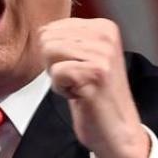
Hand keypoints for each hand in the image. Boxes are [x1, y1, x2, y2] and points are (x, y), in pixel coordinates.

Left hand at [39, 18, 148, 157]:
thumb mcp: (85, 57)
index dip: (55, 54)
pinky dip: (61, 89)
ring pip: (49, 53)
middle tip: (77, 79)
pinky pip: (56, 73)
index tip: (77, 69)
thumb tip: (40, 30)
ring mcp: (102, 54)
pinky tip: (80, 95)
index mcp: (103, 27)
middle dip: (54, 64)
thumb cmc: (96, 95)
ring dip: (57, 76)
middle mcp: (105, 36)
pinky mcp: (96, 73)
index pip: (51, 27)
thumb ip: (67, 39)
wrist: (117, 130)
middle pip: (47, 39)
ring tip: (79, 86)